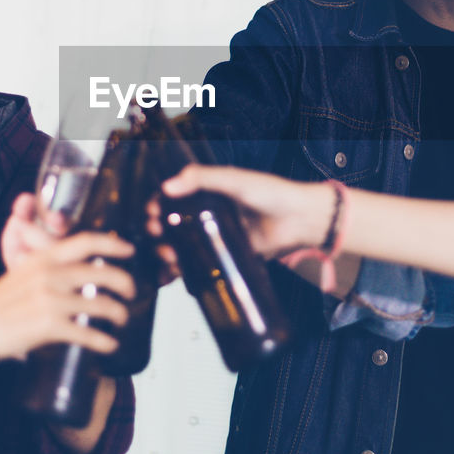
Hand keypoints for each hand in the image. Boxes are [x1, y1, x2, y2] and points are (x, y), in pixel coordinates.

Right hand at [0, 193, 138, 363]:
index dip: (112, 244)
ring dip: (118, 313)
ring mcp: (51, 299)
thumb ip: (47, 268)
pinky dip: (103, 341)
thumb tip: (76, 270)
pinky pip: (87, 333)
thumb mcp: (22, 273)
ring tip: (122, 318)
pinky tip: (110, 344)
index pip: (85, 241)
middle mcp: (50, 274)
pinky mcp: (49, 325)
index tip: (129, 249)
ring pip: (100, 304)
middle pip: (102, 272)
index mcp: (44, 258)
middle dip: (124, 282)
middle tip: (131, 290)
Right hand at [151, 164, 333, 255]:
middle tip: (156, 234)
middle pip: (173, 224)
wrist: (301, 220)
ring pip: (182, 246)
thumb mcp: (235, 180)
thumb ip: (202, 179)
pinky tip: (174, 275)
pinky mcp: (226, 257)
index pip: (173, 198)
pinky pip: (199, 264)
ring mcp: (216, 236)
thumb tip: (167, 186)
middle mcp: (209, 214)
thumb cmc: (273, 194)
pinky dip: (183, 271)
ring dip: (168, 252)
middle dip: (158, 231)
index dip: (158, 205)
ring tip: (168, 256)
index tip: (151, 213)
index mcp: (208, 192)